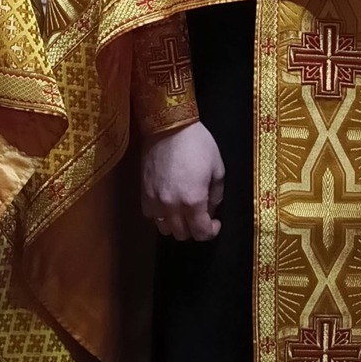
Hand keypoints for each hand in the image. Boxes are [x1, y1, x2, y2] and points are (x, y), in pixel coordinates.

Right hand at [141, 121, 224, 241]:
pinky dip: (160, 216)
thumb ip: (216, 195)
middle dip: (195, 229)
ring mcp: (155, 200)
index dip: (212, 231)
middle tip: (201, 216)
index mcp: (193, 201)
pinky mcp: (143, 193)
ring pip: (165, 229)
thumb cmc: (197, 144)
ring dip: (176, 225)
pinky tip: (167, 205)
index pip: (202, 233)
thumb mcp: (217, 168)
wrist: (169, 126)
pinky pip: (151, 216)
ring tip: (183, 212)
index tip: (215, 222)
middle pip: (183, 235)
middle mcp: (172, 206)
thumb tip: (211, 210)